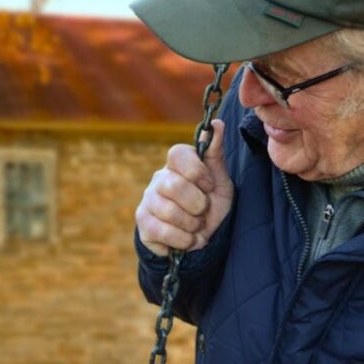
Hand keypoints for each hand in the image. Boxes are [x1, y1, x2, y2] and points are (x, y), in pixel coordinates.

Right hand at [136, 118, 233, 256]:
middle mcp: (159, 179)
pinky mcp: (143, 223)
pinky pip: (162, 231)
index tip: (209, 186)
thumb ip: (216, 154)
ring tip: (196, 226)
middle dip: (197, 204)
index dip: (196, 171)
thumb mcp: (220, 181)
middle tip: (203, 211)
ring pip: (168, 211)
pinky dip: (183, 240)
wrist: (201, 239)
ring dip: (192, 225)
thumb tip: (217, 123)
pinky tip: (188, 239)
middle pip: (174, 185)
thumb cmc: (210, 205)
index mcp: (178, 165)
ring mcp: (148, 200)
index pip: (177, 153)